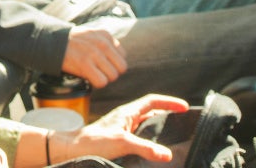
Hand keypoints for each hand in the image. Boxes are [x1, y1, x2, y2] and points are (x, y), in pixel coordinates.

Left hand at [50, 94, 190, 163]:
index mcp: (127, 112)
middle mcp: (125, 118)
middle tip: (182, 121)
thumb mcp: (122, 143)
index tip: (184, 107)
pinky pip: (138, 136)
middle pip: (150, 112)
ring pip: (144, 124)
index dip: (169, 102)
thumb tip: (167, 154)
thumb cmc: (92, 142)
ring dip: (158, 127)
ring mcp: (121, 129)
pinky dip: (149, 139)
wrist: (71, 150)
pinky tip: (151, 149)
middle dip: (167, 114)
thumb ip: (145, 147)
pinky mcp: (118, 140)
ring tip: (171, 134)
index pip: (152, 101)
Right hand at [61, 25, 126, 87]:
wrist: (52, 42)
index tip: (103, 64)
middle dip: (112, 72)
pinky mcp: (84, 64)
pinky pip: (101, 82)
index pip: (123, 56)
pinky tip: (88, 78)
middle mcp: (102, 43)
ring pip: (113, 76)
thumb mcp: (92, 35)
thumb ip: (105, 43)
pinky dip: (96, 83)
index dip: (114, 63)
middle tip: (100, 72)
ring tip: (93, 74)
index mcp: (105, 35)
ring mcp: (94, 54)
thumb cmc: (72, 42)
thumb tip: (117, 61)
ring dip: (104, 78)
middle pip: (121, 68)